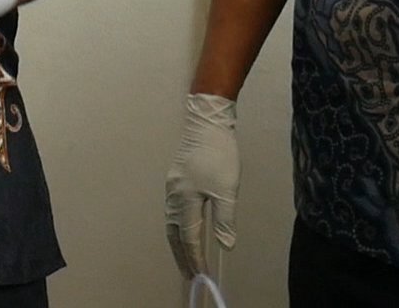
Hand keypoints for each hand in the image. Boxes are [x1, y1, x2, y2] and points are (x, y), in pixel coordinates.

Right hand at [164, 93, 239, 277]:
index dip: (196, 258)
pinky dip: (179, 229)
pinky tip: (186, 230)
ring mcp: (172, 188)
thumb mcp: (227, 190)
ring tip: (187, 258)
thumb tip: (225, 246)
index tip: (201, 275)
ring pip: (172, 224)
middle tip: (189, 275)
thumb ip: (224, 220)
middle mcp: (174, 197)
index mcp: (185, 201)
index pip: (189, 238)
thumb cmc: (219, 156)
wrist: (207, 123)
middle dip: (182, 256)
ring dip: (179, 244)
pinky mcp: (176, 181)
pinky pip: (173, 213)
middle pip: (175, 234)